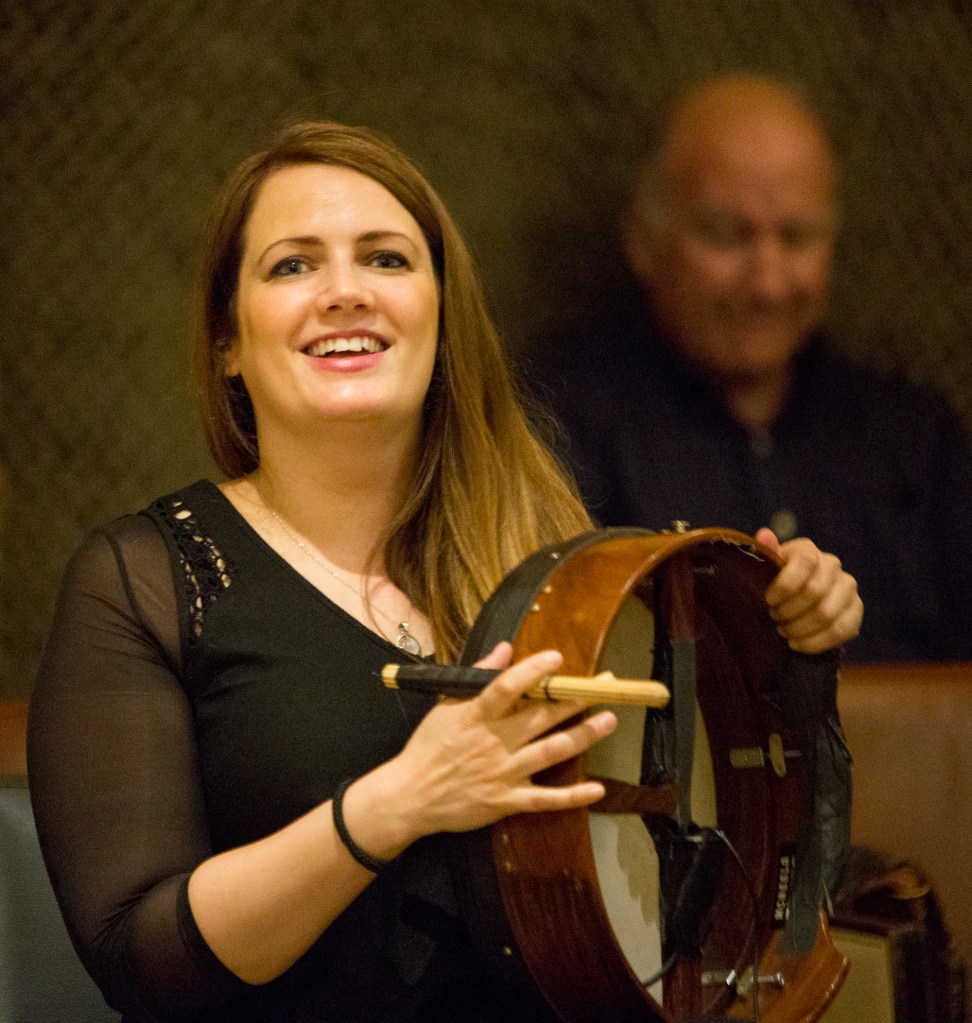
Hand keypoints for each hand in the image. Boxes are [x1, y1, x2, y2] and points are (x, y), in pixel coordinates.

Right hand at [385, 642, 616, 839]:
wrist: (409, 796)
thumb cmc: (428, 747)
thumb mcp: (445, 705)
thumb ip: (478, 675)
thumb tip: (505, 648)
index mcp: (476, 716)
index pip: (506, 687)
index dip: (532, 671)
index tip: (556, 658)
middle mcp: (494, 742)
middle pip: (542, 716)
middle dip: (576, 699)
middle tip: (606, 686)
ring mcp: (503, 773)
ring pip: (552, 751)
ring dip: (584, 735)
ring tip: (609, 721)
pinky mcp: (507, 801)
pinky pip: (546, 799)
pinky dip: (573, 796)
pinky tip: (598, 788)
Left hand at [756, 527, 862, 653]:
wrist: (798, 600)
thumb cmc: (777, 581)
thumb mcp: (766, 568)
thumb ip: (766, 553)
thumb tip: (764, 534)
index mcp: (808, 550)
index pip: (804, 562)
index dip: (784, 584)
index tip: (769, 600)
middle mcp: (832, 565)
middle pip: (814, 591)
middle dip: (789, 610)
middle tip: (775, 618)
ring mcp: (848, 588)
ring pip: (826, 614)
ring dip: (800, 628)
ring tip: (784, 632)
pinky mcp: (856, 610)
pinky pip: (840, 630)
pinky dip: (815, 642)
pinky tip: (797, 644)